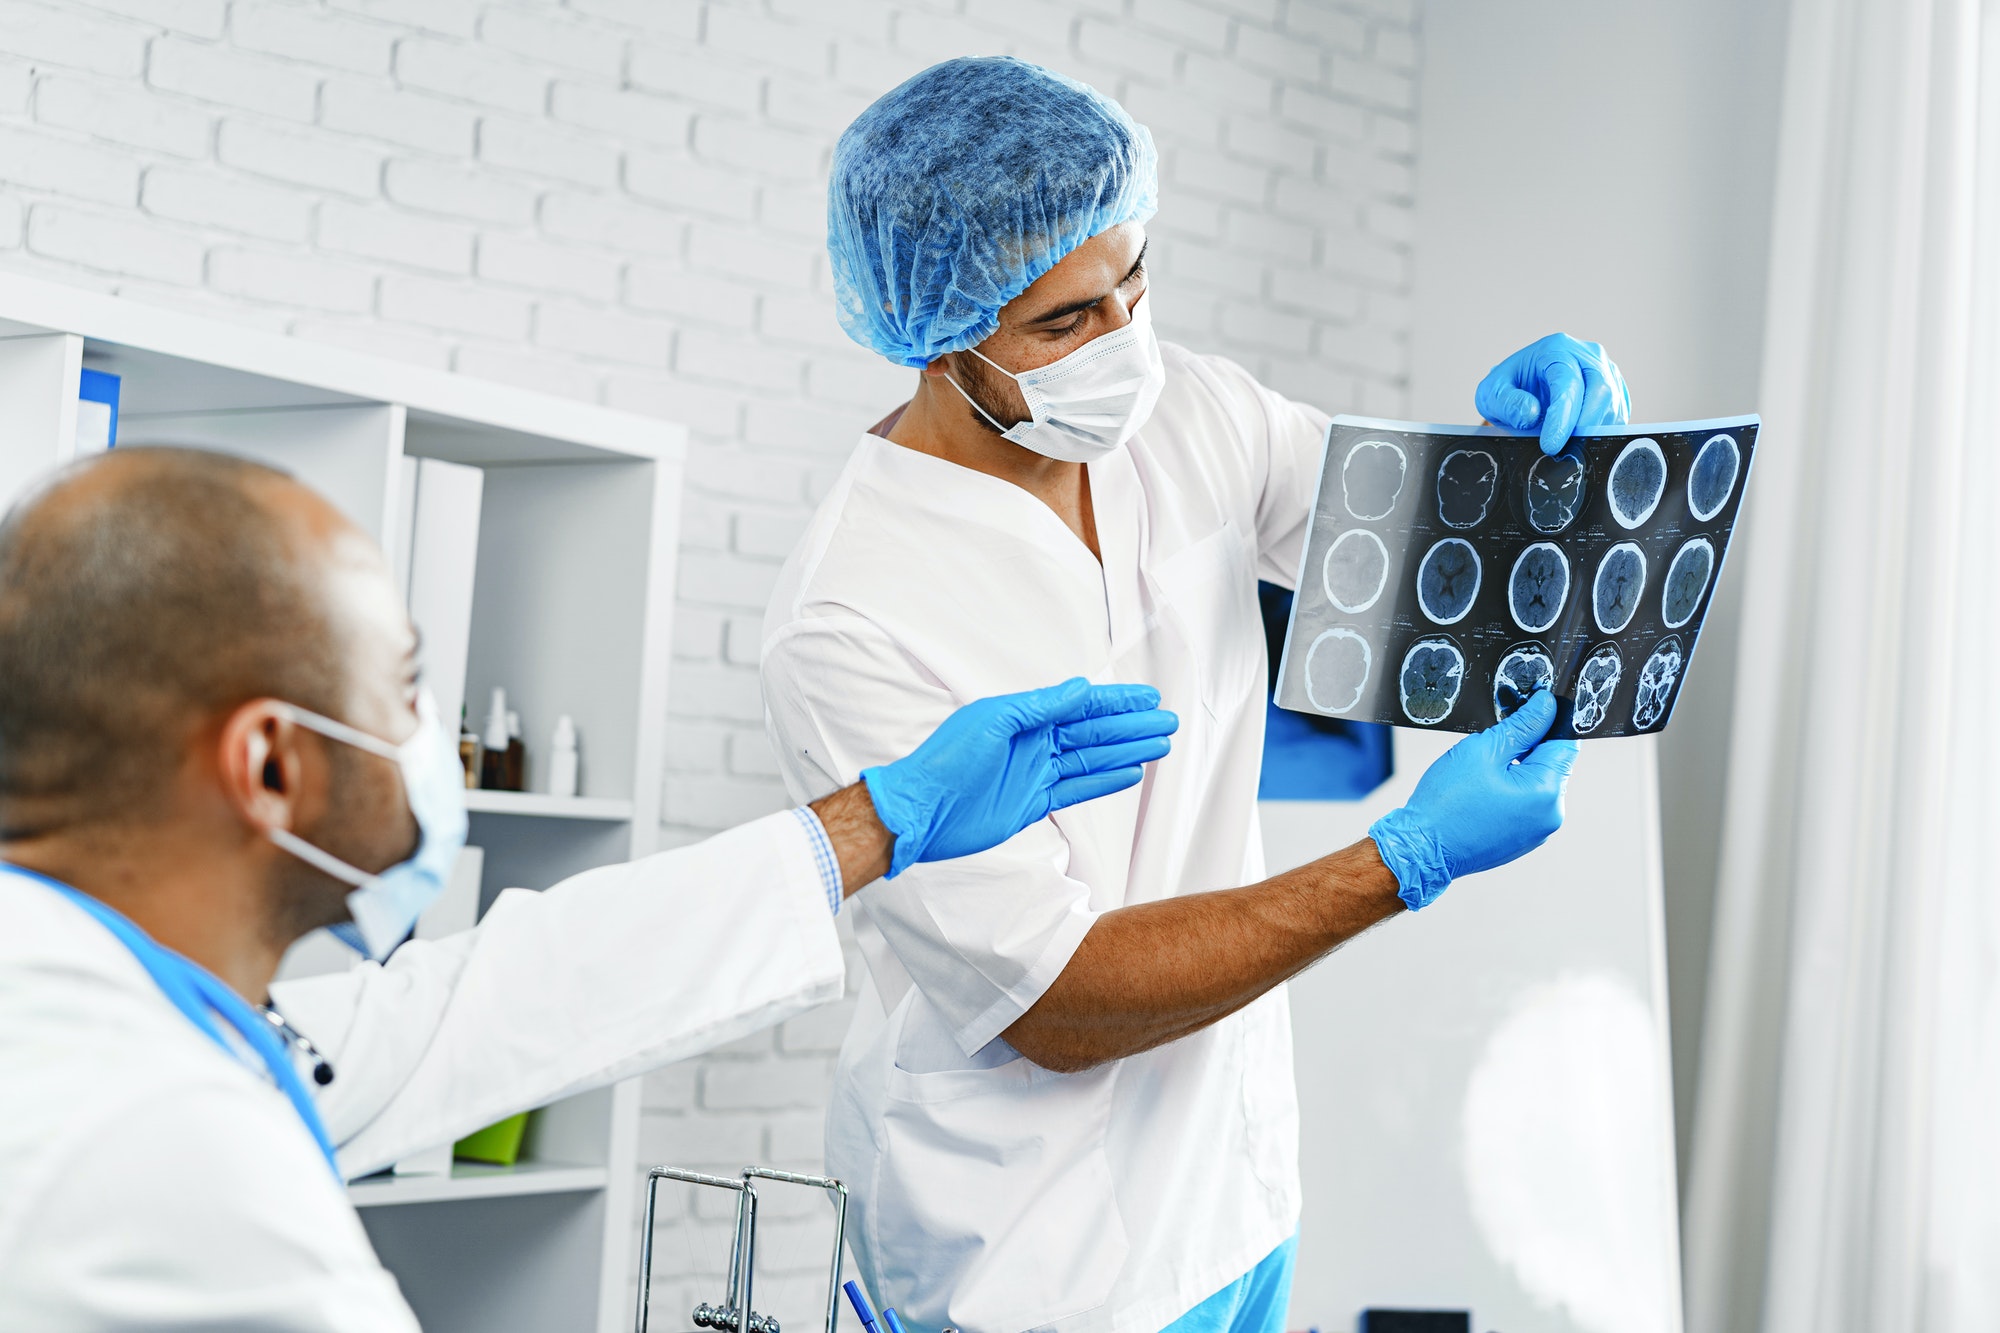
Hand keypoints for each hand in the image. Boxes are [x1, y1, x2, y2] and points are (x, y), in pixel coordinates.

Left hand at [862, 678, 1177, 877]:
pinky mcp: (1032, 804)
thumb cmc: (945, 761)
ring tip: (1160, 745)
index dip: (1116, 701)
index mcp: (1023, 717)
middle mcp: (1032, 743)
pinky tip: (1130, 773)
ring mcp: (1034, 774)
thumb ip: (1039, 707)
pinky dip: (1104, 782)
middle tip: (1167, 722)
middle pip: (1093, 733)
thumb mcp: (993, 722)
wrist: (919, 811)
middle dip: (1131, 727)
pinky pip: (1076, 790)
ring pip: (1091, 760)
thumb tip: (1080, 688)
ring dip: (1125, 752)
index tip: (1148, 697)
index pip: (1080, 705)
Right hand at [1367, 690, 1576, 909]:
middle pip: (1551, 765)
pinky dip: (1508, 793)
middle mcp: (1550, 816)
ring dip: (1515, 772)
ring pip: (1535, 785)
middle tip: (1490, 747)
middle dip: (1526, 749)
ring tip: (1480, 776)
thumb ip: (1522, 725)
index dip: (1547, 722)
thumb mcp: (1484, 750)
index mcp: (1546, 792)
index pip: (1565, 743)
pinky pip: (1524, 806)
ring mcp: (1537, 833)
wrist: (1421, 849)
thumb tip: (1546, 706)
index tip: (1526, 713)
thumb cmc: (1446, 804)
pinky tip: (1480, 794)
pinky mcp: (1521, 841)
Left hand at [1475, 332, 1630, 454]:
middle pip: (1601, 391)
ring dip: (1594, 434)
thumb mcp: (1492, 394)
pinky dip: (1603, 434)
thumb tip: (1531, 414)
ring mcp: (1607, 372)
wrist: (1523, 388)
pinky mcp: (1617, 391)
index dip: (1562, 418)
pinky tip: (1581, 444)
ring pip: (1613, 406)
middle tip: (1566, 454)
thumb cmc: (1508, 389)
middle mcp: (1587, 356)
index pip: (1567, 382)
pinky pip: (1619, 416)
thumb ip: (1507, 403)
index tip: (1550, 446)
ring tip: (1569, 451)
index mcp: (1556, 350)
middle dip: (1585, 427)